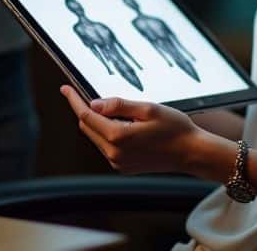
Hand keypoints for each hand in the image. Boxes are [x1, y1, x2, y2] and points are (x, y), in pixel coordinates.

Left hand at [61, 86, 212, 174]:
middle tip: (92, 94)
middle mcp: (114, 153)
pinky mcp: (123, 167)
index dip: (74, 100)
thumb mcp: (148, 108)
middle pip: (87, 127)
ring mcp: (117, 163)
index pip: (86, 115)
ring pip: (96, 137)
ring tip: (126, 114)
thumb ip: (118, 105)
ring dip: (99, 123)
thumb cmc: (174, 128)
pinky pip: (106, 147)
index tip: (65, 88)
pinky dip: (108, 134)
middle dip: (86, 110)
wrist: (191, 152)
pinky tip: (127, 127)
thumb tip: (93, 104)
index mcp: (118, 136)